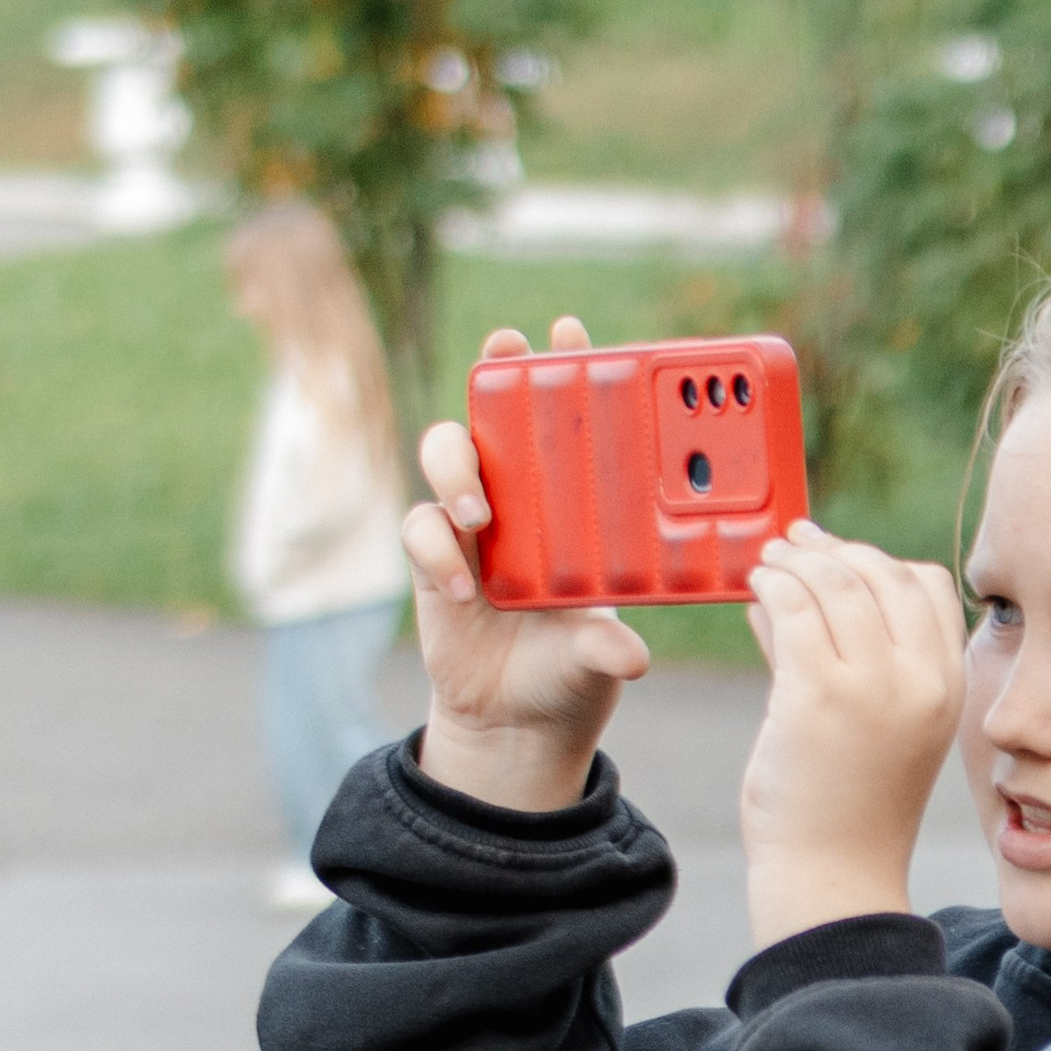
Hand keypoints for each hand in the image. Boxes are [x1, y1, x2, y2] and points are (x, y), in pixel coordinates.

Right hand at [404, 318, 647, 810]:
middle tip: (504, 353)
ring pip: (445, 452)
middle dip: (496, 371)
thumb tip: (631, 655)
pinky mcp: (431, 558)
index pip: (565, 421)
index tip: (570, 328)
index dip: (563, 367)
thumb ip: (605, 648)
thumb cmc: (570, 672)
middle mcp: (519, 498)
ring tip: (479, 514)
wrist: (517, 722)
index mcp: (570, 504)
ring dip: (457, 467)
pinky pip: (419, 529)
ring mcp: (470, 523)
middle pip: (493, 411)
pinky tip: (458, 588)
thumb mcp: (597, 659)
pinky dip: (435, 549)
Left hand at [739, 525, 967, 950]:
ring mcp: (872, 686)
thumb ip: (845, 653)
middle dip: (834, 550)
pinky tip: (756, 585)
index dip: (879, 558)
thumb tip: (792, 586)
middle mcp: (921, 680)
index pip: (929, 586)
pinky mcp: (817, 695)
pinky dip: (773, 584)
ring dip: (796, 560)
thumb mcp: (877, 723)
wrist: (832, 876)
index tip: (838, 554)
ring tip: (769, 560)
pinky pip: (795, 608)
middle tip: (795, 544)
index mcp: (949, 685)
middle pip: (882, 573)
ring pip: (835, 583)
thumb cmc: (848, 807)